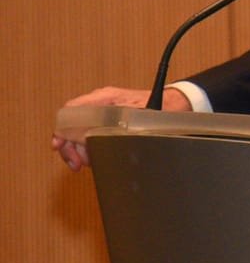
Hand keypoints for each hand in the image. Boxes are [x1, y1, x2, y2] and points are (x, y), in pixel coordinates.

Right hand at [51, 85, 189, 171]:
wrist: (176, 105)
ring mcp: (104, 111)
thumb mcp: (139, 118)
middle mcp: (101, 103)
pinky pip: (90, 134)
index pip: (70, 111)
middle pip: (71, 124)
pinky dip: (88, 148)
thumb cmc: (161, 108)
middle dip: (70, 146)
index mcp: (105, 98)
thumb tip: (93, 136)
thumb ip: (115, 125)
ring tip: (87, 163)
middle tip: (77, 164)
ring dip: (79, 150)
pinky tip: (94, 158)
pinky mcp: (109, 120)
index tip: (59, 147)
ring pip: (79, 132)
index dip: (61, 131)